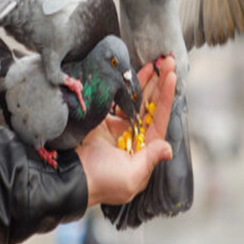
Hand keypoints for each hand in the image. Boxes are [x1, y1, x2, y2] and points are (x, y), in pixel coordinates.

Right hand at [79, 57, 176, 207]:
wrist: (71, 178)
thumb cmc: (102, 182)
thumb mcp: (131, 177)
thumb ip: (150, 159)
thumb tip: (168, 149)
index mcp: (146, 150)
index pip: (160, 119)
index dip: (166, 98)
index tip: (172, 78)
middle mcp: (136, 137)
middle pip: (152, 106)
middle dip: (160, 84)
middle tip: (168, 62)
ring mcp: (121, 128)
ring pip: (138, 100)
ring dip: (147, 82)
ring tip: (157, 62)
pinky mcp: (105, 122)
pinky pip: (120, 101)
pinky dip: (127, 87)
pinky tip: (135, 72)